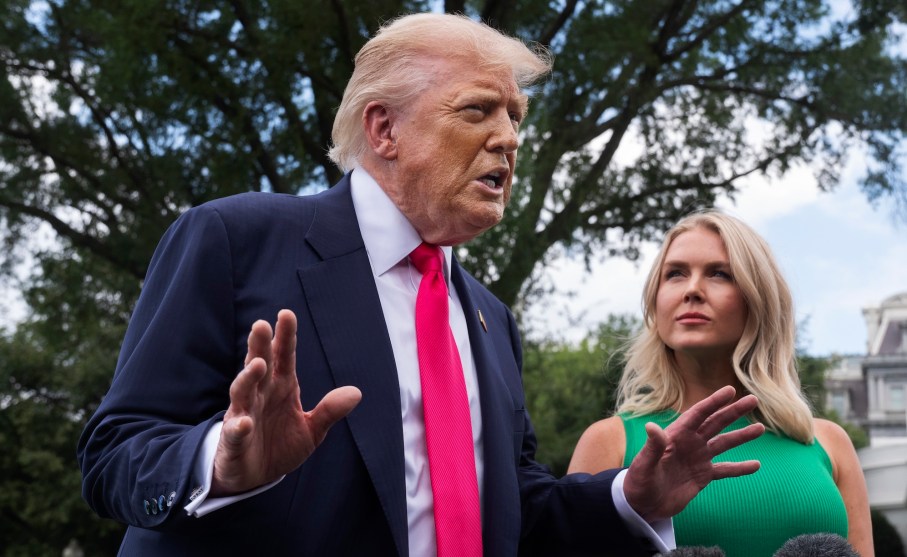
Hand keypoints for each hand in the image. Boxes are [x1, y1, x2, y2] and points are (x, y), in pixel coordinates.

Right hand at [211, 309, 361, 495]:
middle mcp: (260, 395)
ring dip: (248, 378)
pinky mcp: (233, 440)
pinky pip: (234, 432)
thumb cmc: (281, 445)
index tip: (286, 314)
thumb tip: (356, 392)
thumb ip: (330, 410)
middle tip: (261, 325)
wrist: (255, 477)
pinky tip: (244, 422)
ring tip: (257, 364)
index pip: (283, 358)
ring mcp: (244, 415)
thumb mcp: (312, 429)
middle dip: (259, 347)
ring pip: (242, 392)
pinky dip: (238, 427)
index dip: (285, 337)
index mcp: (281, 387)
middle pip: (259, 366)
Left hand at [623, 386, 763, 521]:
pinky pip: (725, 470)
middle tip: (753, 399)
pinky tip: (756, 465)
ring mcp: (697, 458)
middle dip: (733, 411)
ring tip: (760, 428)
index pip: (698, 415)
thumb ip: (653, 447)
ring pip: (723, 443)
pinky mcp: (702, 476)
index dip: (713, 402)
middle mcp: (689, 443)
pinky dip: (740, 468)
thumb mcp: (644, 464)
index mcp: (676, 435)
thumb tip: (652, 426)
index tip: (730, 391)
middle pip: (715, 423)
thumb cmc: (638, 481)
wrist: (642, 505)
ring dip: (741, 436)